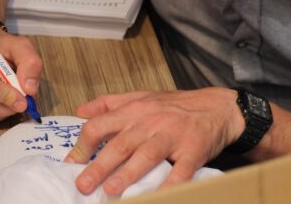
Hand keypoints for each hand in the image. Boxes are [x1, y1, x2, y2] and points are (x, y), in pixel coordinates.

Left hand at [64, 88, 244, 194]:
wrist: (217, 107)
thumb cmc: (175, 105)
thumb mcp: (140, 97)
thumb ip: (109, 103)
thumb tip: (80, 110)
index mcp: (134, 110)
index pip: (101, 124)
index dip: (84, 144)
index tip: (72, 163)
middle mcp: (151, 121)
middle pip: (121, 144)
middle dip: (99, 165)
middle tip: (83, 185)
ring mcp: (172, 135)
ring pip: (147, 154)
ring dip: (128, 174)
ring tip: (111, 190)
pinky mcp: (193, 150)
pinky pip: (180, 170)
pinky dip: (170, 184)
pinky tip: (158, 196)